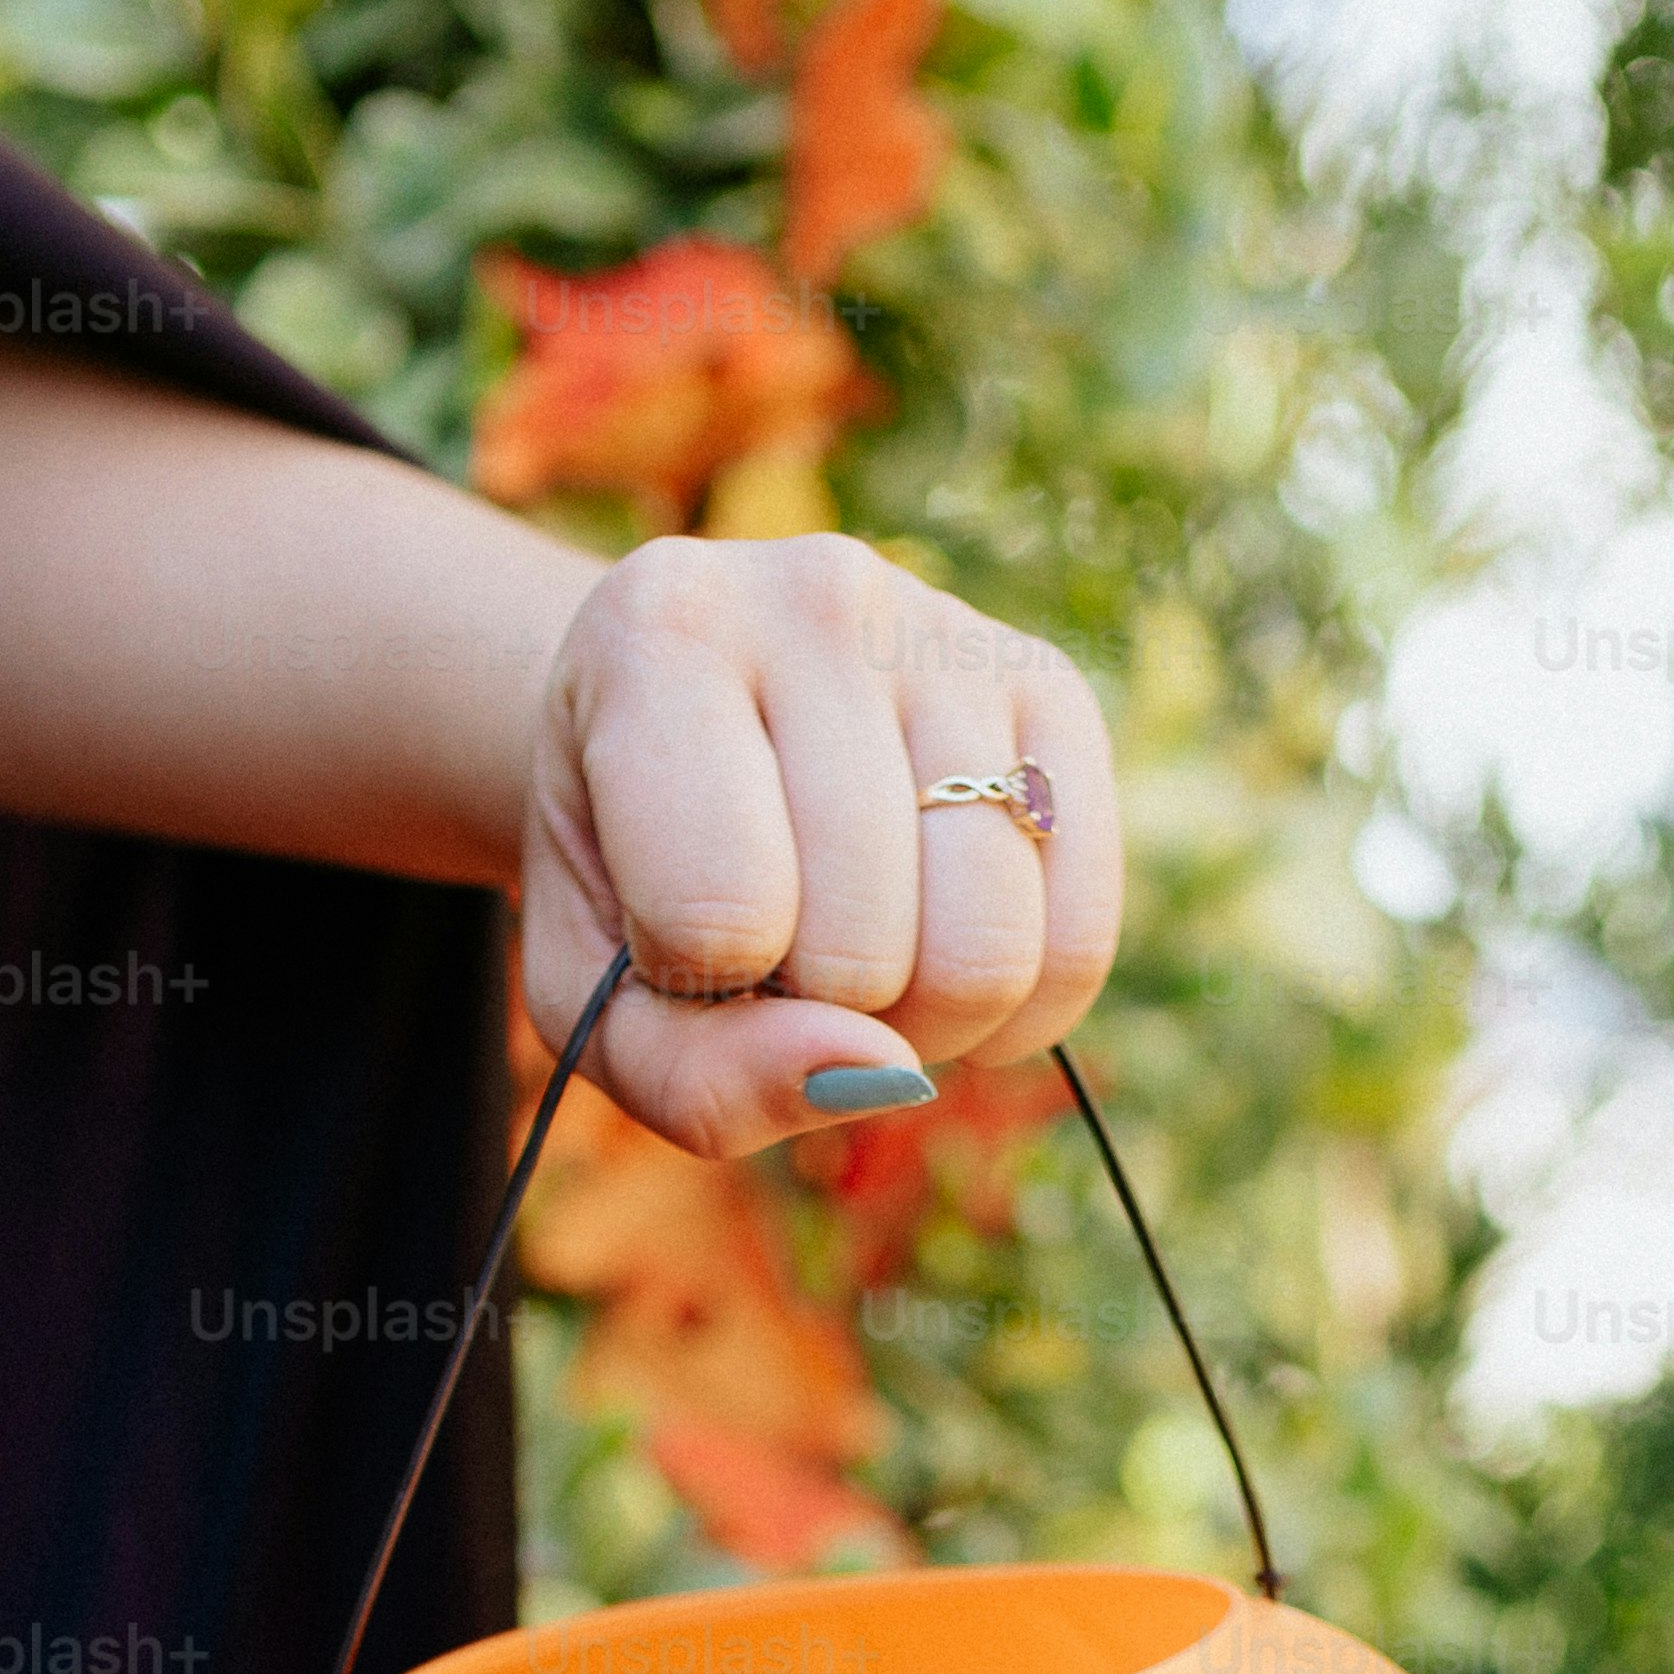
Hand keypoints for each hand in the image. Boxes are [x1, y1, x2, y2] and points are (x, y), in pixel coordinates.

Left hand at [519, 534, 1121, 1158]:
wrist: (673, 718)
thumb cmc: (623, 874)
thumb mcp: (594, 995)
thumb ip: (696, 1077)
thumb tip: (888, 1076)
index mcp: (664, 635)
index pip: (721, 910)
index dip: (697, 984)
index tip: (671, 931)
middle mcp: (821, 597)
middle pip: (865, 947)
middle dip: (817, 1016)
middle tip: (774, 958)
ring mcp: (951, 634)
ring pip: (984, 949)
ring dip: (921, 1023)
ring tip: (857, 961)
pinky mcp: (1050, 686)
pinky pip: (1079, 935)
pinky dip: (1018, 1014)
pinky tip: (946, 970)